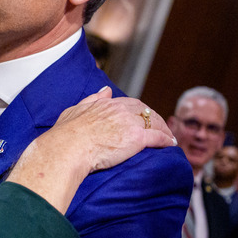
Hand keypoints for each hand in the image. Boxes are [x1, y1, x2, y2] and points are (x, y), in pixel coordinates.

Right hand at [49, 86, 174, 172]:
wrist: (68, 148)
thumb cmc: (66, 133)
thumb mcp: (75, 110)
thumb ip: (92, 99)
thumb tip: (106, 90)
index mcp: (106, 104)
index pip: (130, 103)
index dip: (139, 111)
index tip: (143, 117)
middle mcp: (120, 110)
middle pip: (145, 111)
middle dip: (154, 119)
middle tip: (160, 127)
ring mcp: (129, 123)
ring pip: (154, 123)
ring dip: (163, 129)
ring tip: (168, 136)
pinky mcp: (137, 138)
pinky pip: (158, 137)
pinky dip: (166, 139)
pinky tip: (171, 144)